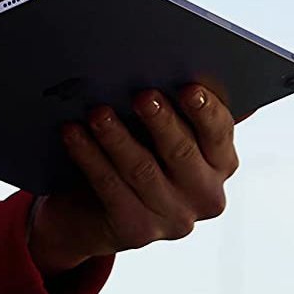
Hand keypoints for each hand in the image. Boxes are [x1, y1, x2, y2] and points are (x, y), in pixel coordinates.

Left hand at [27, 84, 240, 274]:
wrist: (94, 211)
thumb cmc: (136, 151)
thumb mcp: (158, 131)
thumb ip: (174, 105)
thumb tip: (170, 62)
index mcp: (220, 162)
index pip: (220, 132)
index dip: (205, 110)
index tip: (189, 87)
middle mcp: (205, 194)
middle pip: (182, 151)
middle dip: (160, 121)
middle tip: (141, 95)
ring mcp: (173, 218)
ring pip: (142, 170)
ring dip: (117, 137)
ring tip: (97, 112)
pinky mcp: (137, 231)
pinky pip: (110, 188)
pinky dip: (89, 157)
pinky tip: (73, 133)